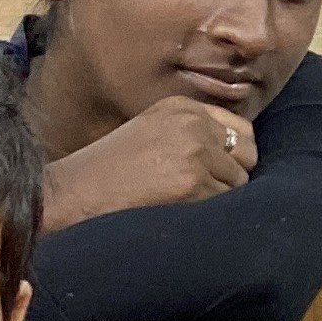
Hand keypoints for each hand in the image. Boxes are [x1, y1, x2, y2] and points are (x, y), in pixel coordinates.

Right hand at [42, 94, 253, 230]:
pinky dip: (208, 214)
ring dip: (219, 197)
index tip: (212, 172)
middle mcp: (193, 122)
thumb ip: (192, 134)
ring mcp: (195, 151)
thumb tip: (239, 155)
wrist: (73, 194)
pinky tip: (178, 212)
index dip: (231, 156)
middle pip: (248, 154)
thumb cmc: (109, 172)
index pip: (241, 129)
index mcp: (183, 106)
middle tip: (199, 190)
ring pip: (238, 182)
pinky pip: (224, 204)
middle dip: (231, 175)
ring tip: (182, 202)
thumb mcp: (152, 132)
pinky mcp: (193, 183)